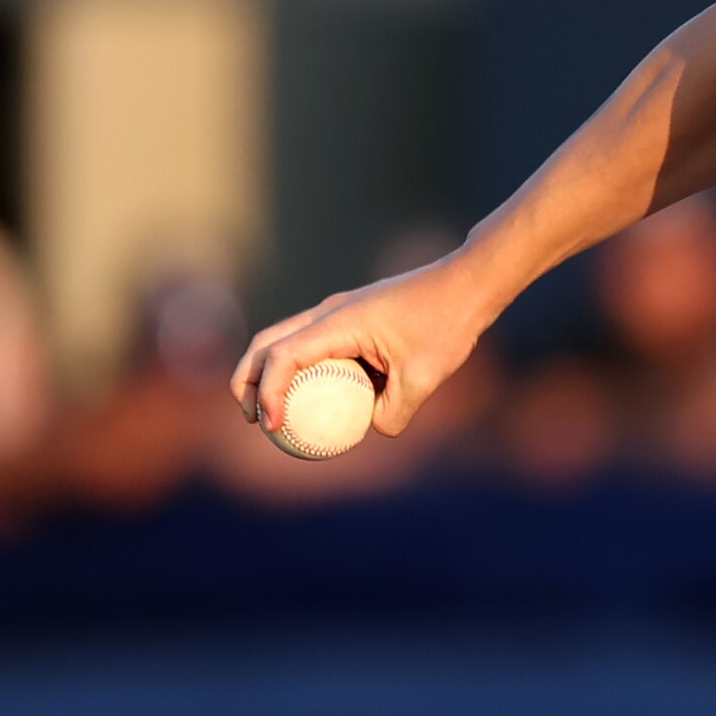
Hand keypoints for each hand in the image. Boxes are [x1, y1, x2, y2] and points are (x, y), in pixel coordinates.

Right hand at [233, 253, 500, 440]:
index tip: (273, 426)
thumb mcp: (425, 378)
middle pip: (266, 344)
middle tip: (253, 420)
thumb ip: (393, 412)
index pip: (284, 355)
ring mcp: (336, 313)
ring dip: (267, 373)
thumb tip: (370, 431)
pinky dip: (298, 369)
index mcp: (338, 322)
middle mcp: (328, 313)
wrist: (467, 284)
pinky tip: (313, 400)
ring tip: (270, 413)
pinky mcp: (349, 319)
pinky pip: (311, 345)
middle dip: (248, 381)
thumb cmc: (448, 324)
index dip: (268, 392)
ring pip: (283, 340)